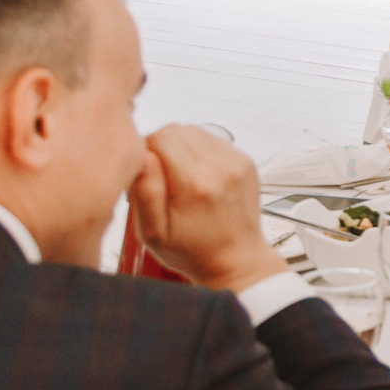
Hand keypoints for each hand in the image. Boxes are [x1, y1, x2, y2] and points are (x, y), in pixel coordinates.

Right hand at [129, 125, 284, 295]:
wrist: (236, 260)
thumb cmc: (192, 251)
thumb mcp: (154, 234)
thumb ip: (144, 193)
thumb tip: (143, 156)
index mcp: (194, 185)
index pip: (159, 137)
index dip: (144, 151)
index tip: (144, 175)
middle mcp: (220, 168)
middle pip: (177, 129)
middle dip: (160, 147)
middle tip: (159, 177)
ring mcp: (237, 162)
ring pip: (195, 131)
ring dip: (180, 147)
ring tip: (178, 178)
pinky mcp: (246, 162)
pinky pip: (213, 140)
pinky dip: (199, 151)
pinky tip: (197, 177)